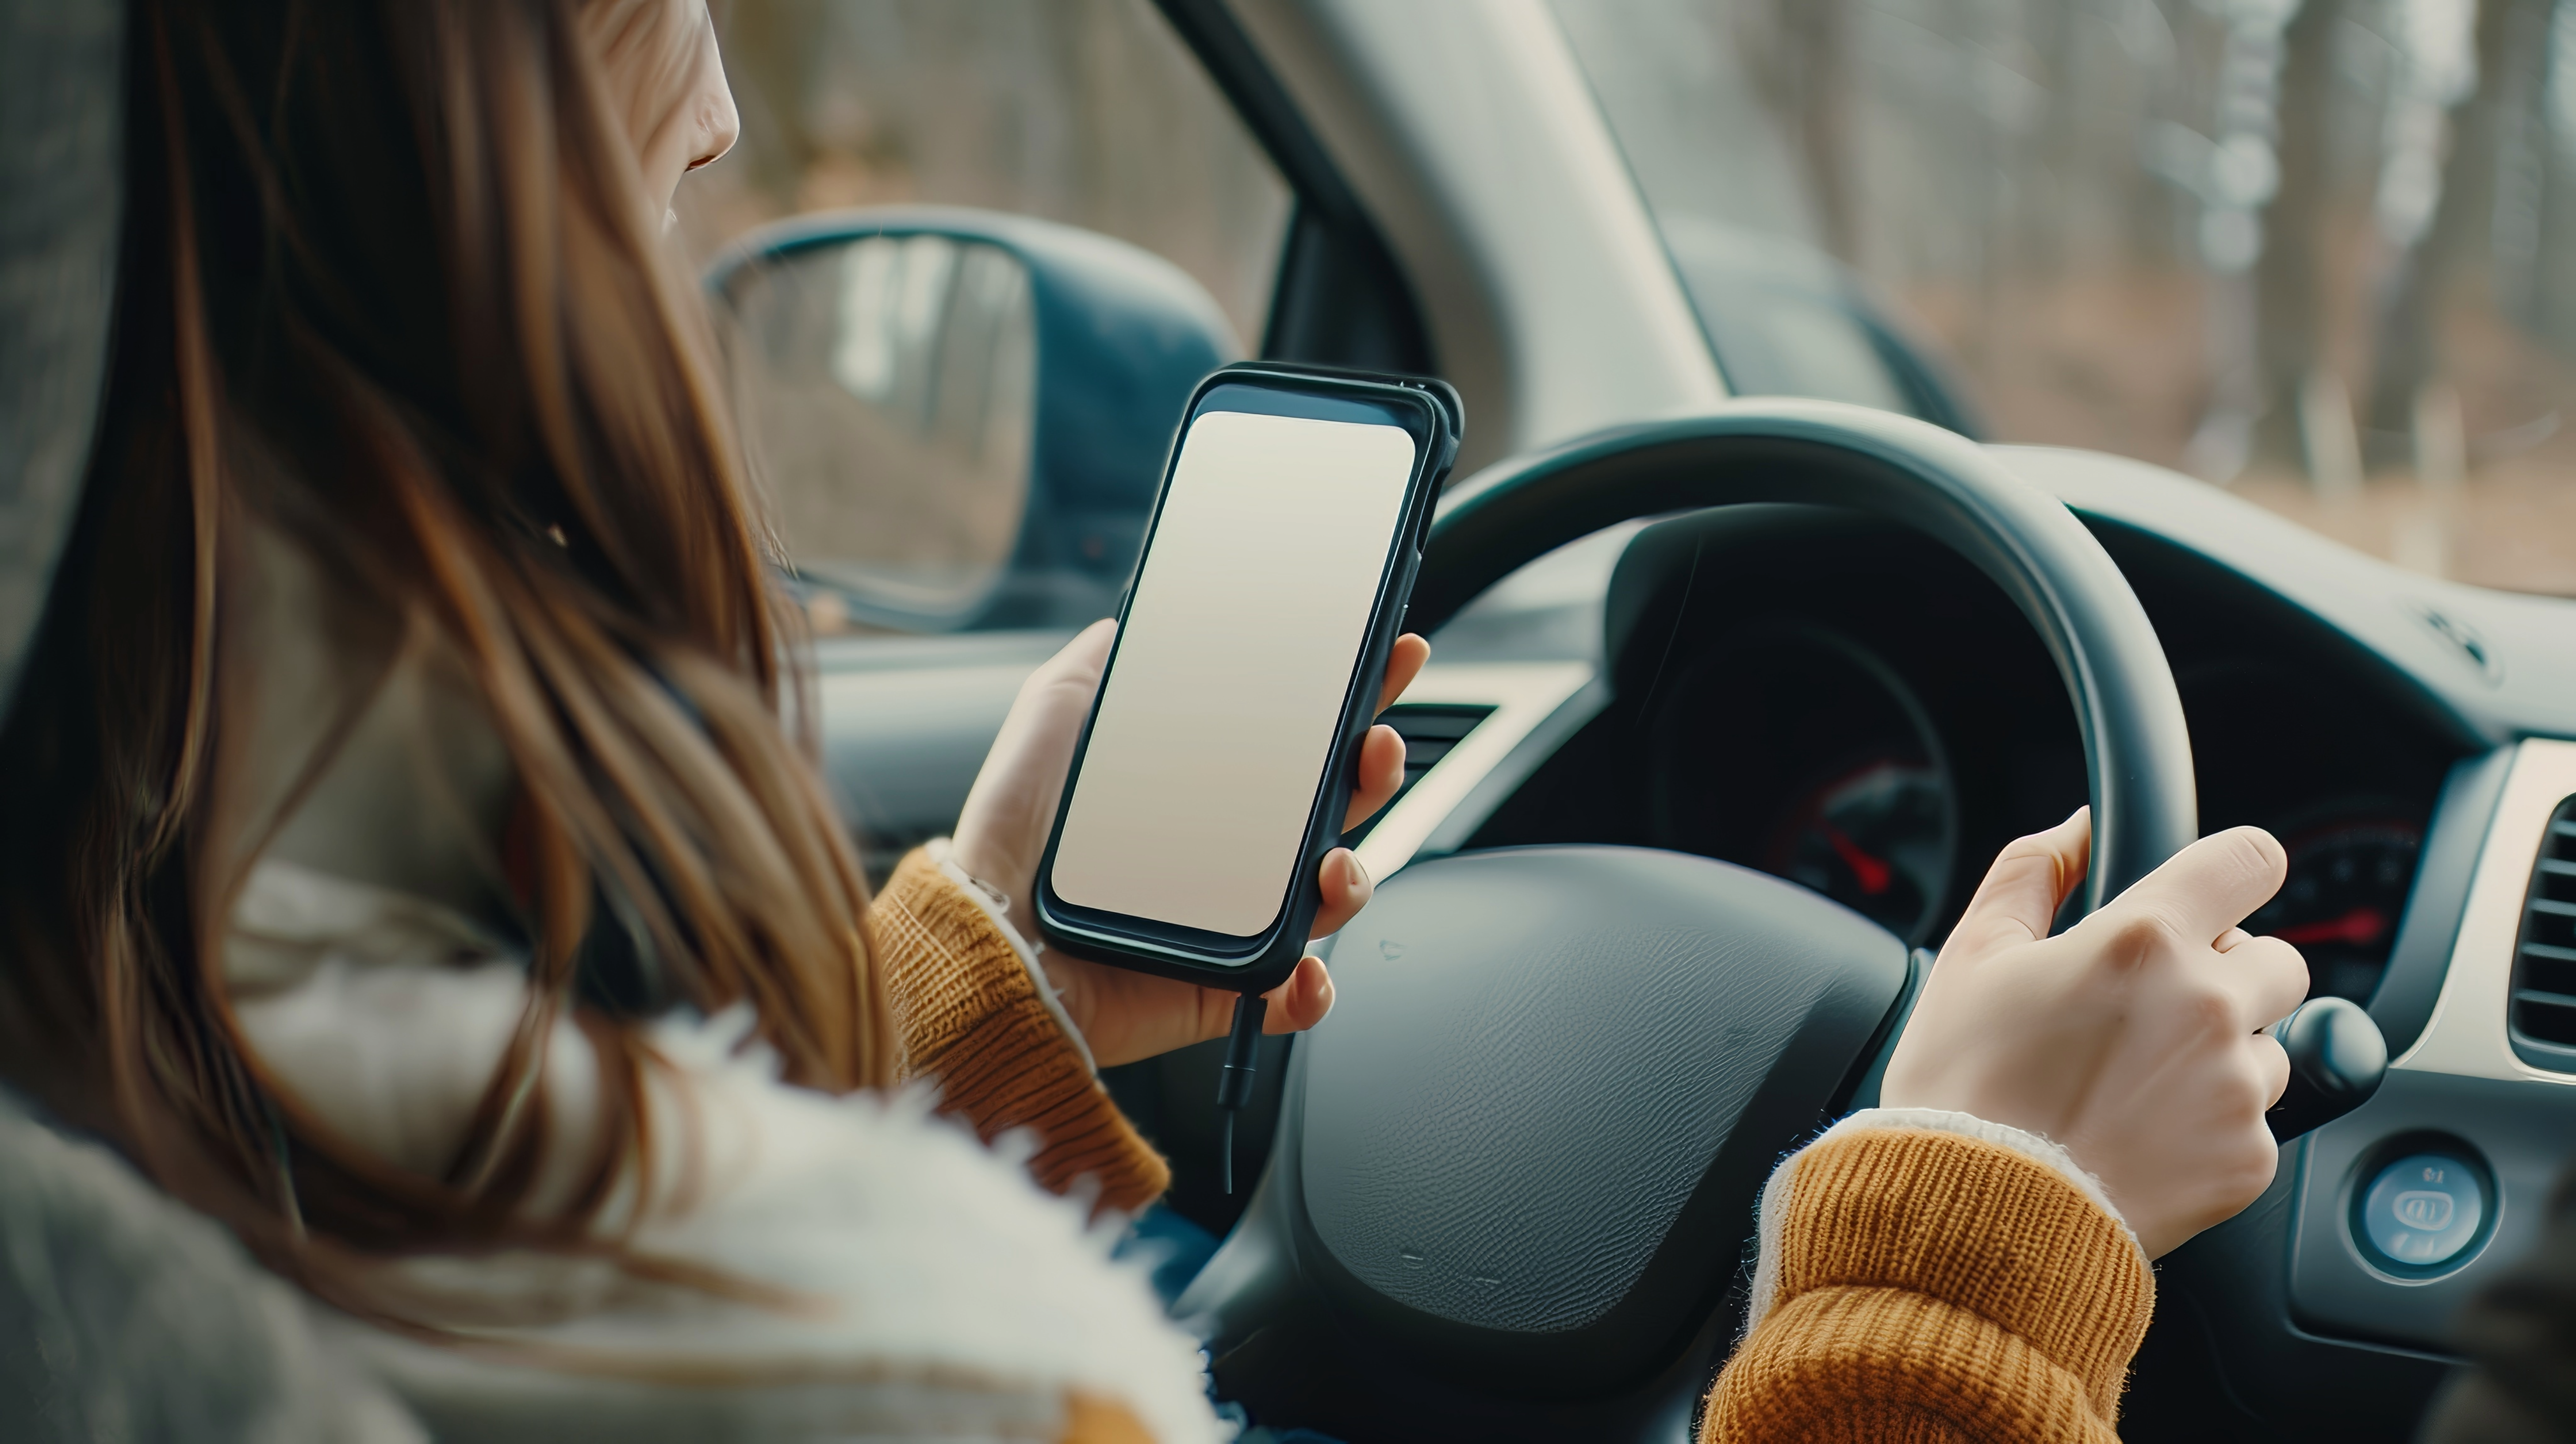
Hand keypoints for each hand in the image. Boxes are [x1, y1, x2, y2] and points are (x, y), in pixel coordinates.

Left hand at [950, 620, 1431, 1066]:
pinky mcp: (1224, 989)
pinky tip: (1305, 971)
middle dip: (1376, 773)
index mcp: (1211, 788)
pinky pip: (1292, 994)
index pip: (1301, 739)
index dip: (1354, 698)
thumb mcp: (1054, 718)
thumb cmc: (1013, 831)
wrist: (987, 931)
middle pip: (1337, 810)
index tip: (1387, 657)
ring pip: (1330, 898)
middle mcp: (1233, 854)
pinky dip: (1313, 989)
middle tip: (1375, 745)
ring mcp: (1235, 922)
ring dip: (1353, 877)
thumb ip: (1098, 664)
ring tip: (1333, 866)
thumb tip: (1133, 618)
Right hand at [1880, 808, 2308, 1257]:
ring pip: (2272, 1043)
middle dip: (2227, 973)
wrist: (1974, 1216)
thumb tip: (2076, 830)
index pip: (2250, 861)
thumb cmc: (1962, 1087)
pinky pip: (2258, 1121)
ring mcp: (2235, 1087)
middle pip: (2278, 958)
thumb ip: (2029, 872)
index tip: (2219, 892)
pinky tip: (2147, 1134)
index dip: (2234, 871)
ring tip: (2142, 1083)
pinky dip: (2215, 1124)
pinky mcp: (2249, 1158)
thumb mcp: (1971, 957)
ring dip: (2226, 1051)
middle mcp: (2206, 1005)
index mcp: (2142, 940)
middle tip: (2154, 1010)